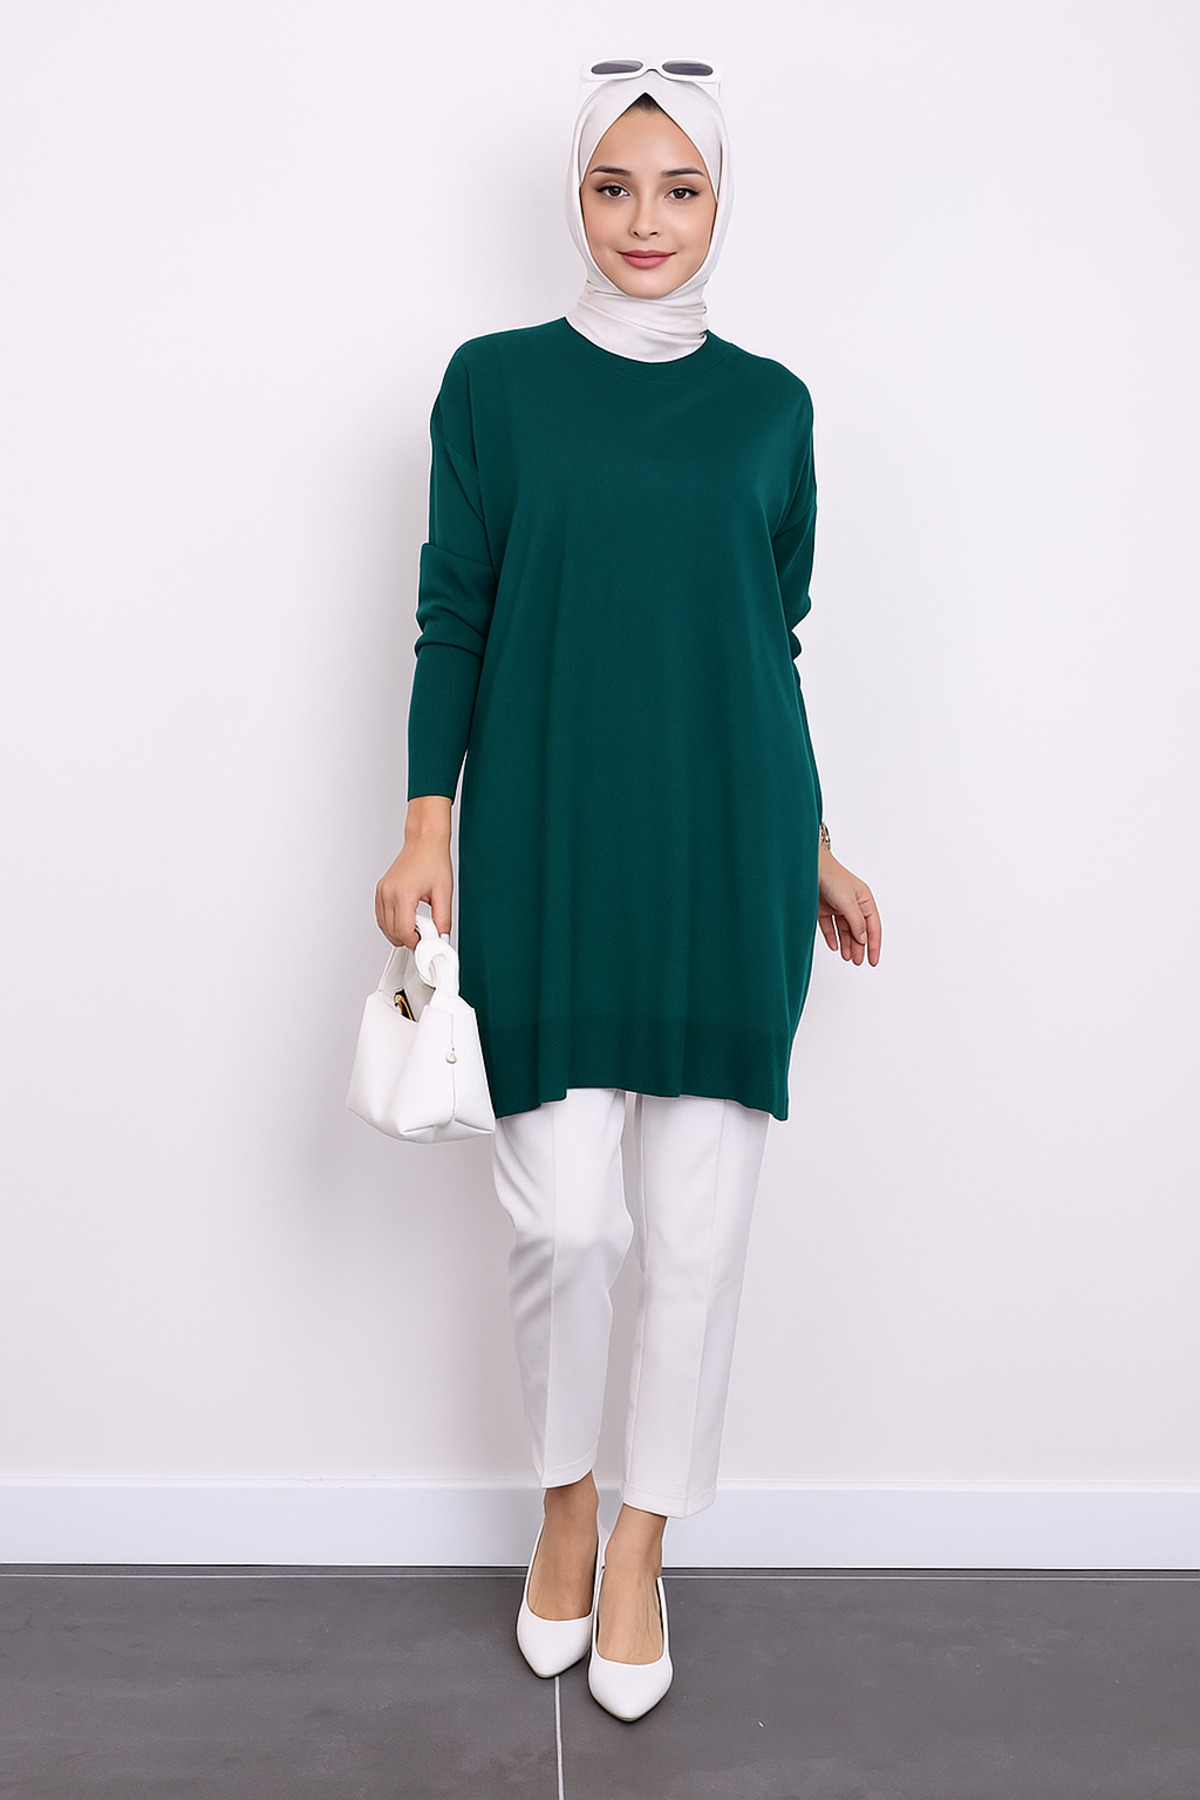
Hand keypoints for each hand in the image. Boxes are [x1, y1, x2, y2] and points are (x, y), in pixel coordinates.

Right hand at [375, 799, 453, 949]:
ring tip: (418, 924)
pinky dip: (391, 923)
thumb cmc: (433, 860)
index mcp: (403, 894)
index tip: (426, 943)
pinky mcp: (381, 891)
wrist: (424, 842)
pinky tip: (406, 920)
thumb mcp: (444, 893)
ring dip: (399, 932)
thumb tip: (441, 938)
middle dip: (409, 939)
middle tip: (425, 934)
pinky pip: (381, 916)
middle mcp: (388, 893)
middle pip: (392, 932)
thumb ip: (443, 919)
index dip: (416, 943)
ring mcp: (382, 892)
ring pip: (384, 926)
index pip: (404, 932)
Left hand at [817, 847, 880, 966]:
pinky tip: (835, 947)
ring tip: (847, 958)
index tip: (873, 960)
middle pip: (859, 930)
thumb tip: (864, 939)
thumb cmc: (831, 877)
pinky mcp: (823, 909)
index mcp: (865, 899)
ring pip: (845, 930)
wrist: (808, 867)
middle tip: (857, 962)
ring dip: (847, 944)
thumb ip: (857, 922)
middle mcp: (853, 903)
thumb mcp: (848, 902)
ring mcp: (837, 906)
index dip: (874, 944)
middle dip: (860, 947)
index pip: (873, 926)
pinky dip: (833, 937)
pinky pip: (830, 927)